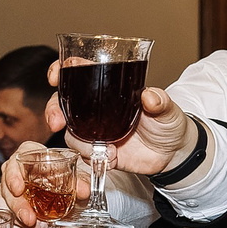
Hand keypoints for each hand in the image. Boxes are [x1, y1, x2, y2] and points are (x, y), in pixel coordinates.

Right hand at [0, 142, 82, 227]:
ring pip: (1, 204)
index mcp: (34, 157)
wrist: (77, 206)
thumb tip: (83, 190)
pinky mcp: (9, 210)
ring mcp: (11, 192)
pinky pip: (4, 222)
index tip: (18, 189)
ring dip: (18, 220)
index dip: (14, 173)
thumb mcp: (80, 182)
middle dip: (18, 205)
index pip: (19, 157)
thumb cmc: (73, 186)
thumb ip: (82, 182)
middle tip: (30, 220)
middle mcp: (19, 172)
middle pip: (6, 184)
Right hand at [47, 60, 199, 175]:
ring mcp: (95, 130)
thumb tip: (150, 96)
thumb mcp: (168, 109)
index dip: (62, 70)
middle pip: (63, 102)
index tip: (55, 76)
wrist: (172, 155)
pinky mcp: (98, 150)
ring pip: (70, 132)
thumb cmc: (169, 123)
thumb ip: (160, 101)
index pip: (78, 72)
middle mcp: (97, 108)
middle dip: (54, 110)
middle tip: (57, 123)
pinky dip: (91, 156)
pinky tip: (111, 157)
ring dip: (79, 141)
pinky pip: (82, 153)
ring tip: (105, 148)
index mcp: (109, 88)